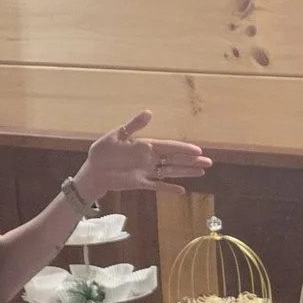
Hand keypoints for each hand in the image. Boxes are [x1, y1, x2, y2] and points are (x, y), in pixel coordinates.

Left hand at [75, 112, 211, 198]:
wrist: (93, 170)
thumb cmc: (103, 151)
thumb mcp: (117, 135)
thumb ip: (134, 126)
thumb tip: (149, 112)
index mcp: (146, 146)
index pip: (169, 147)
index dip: (184, 149)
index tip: (198, 151)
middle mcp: (150, 159)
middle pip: (175, 160)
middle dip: (191, 161)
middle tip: (209, 162)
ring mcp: (147, 172)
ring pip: (170, 172)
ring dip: (185, 172)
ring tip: (202, 172)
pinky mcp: (140, 183)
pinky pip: (157, 186)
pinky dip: (168, 188)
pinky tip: (181, 190)